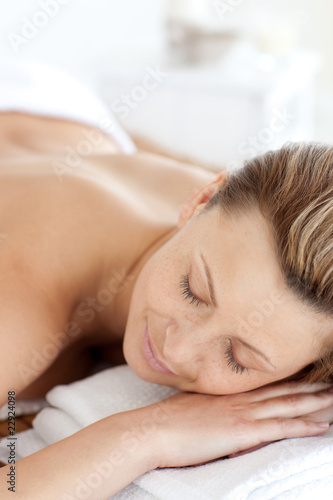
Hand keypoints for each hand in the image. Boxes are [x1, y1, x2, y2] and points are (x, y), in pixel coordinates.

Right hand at [141, 381, 332, 468]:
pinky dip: (303, 426)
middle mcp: (240, 398)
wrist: (153, 430)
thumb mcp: (193, 408)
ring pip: (288, 405)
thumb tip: (221, 412)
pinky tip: (321, 426)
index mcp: (228, 393)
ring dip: (315, 403)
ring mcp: (243, 413)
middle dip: (310, 389)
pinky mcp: (243, 432)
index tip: (308, 377)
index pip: (266, 384)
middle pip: (283, 391)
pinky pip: (281, 428)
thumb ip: (212, 406)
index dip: (290, 380)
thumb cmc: (167, 421)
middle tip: (331, 385)